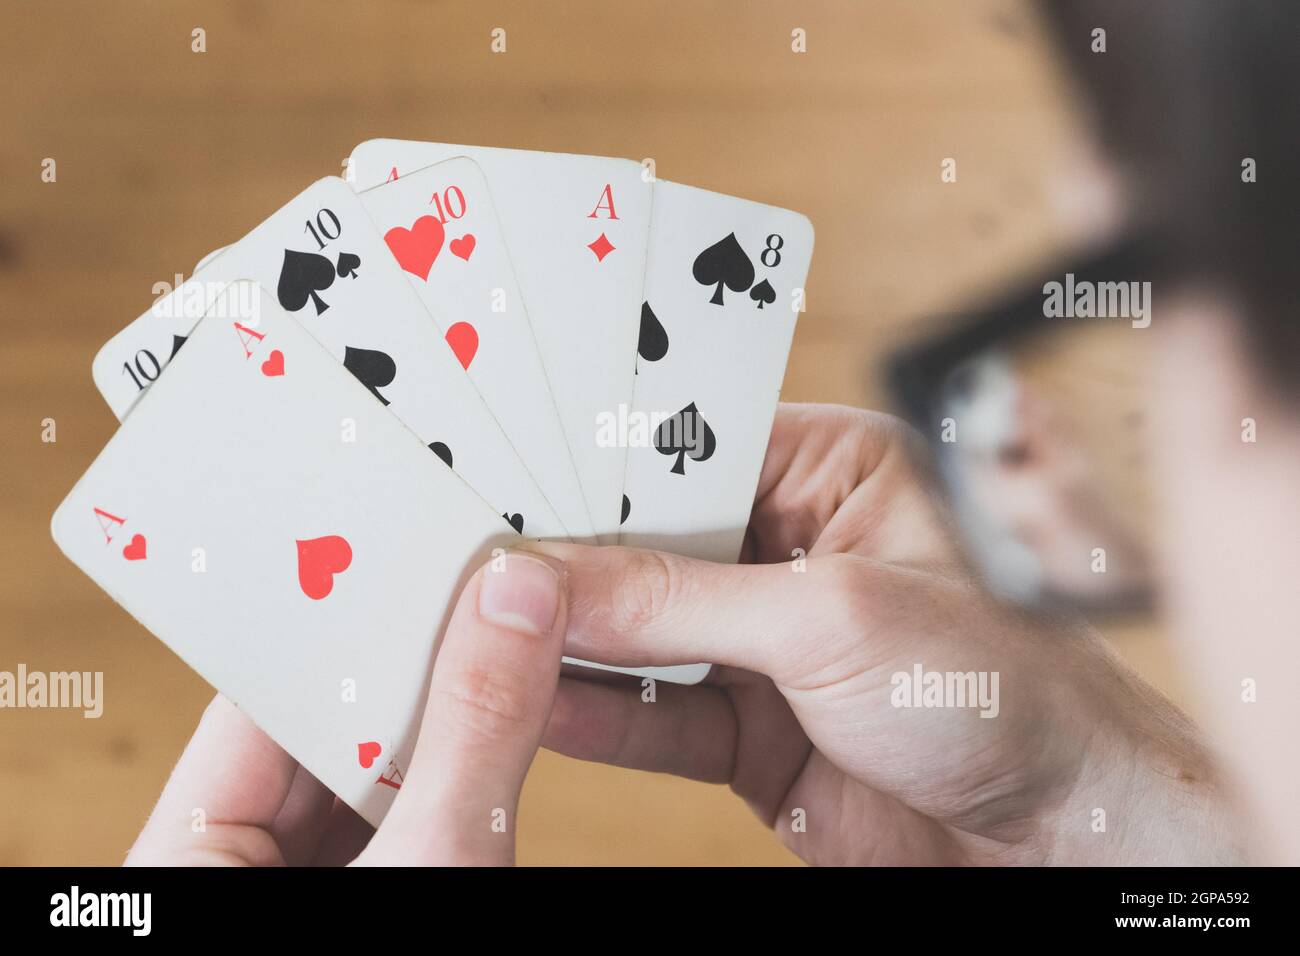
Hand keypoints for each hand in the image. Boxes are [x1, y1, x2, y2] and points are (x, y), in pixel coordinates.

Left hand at [126, 553, 565, 865]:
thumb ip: (474, 732)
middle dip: (408, 671)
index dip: (336, 628)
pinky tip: (504, 716)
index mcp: (190, 860)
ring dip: (443, 719)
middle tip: (468, 585)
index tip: (397, 557)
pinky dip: (458, 770)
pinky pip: (409, 810)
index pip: (257, 705)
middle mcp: (239, 866)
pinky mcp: (378, 884)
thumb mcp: (437, 860)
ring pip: (376, 774)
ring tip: (497, 635)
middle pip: (326, 734)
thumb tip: (513, 603)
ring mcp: (313, 880)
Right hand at [537, 404, 1244, 864]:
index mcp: (832, 472)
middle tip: (468, 550)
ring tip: (475, 623)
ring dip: (567, 635)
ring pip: (640, 629)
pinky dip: (594, 711)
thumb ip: (683, 602)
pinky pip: (653, 713)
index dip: (598, 465)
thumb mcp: (833, 619)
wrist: (1057, 832)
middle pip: (649, 541)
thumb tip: (557, 580)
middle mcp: (791, 547)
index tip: (507, 472)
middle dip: (566, 554)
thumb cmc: (1005, 685)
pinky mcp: (749, 726)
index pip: (686, 449)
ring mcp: (764, 641)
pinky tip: (530, 698)